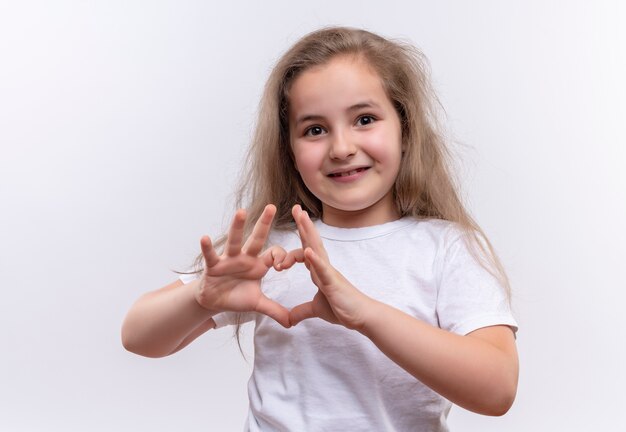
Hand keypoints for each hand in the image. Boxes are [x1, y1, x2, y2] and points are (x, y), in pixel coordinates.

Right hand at [196, 204, 291, 327]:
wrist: (214, 301)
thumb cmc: (236, 296)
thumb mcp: (258, 304)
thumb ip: (275, 310)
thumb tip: (292, 323)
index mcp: (259, 264)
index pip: (275, 253)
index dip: (282, 257)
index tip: (283, 267)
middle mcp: (245, 257)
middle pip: (257, 238)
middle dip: (265, 223)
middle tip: (272, 207)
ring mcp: (229, 259)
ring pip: (234, 240)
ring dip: (237, 227)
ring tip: (241, 211)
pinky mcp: (214, 265)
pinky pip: (211, 255)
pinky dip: (207, 248)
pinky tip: (205, 238)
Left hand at [289, 205, 372, 329]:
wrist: (361, 317)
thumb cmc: (343, 308)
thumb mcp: (316, 309)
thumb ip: (302, 310)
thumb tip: (289, 319)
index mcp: (318, 271)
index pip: (306, 250)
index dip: (298, 238)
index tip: (290, 226)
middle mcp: (323, 267)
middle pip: (311, 241)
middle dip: (303, 224)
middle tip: (295, 208)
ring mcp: (329, 273)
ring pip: (316, 248)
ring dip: (308, 232)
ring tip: (301, 217)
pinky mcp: (333, 283)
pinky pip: (322, 269)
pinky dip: (314, 260)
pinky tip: (307, 250)